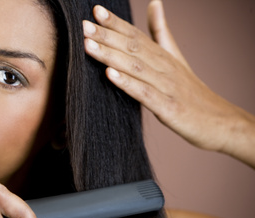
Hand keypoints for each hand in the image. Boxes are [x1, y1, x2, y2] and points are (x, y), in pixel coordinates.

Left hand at [83, 1, 254, 167]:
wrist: (219, 121)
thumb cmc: (191, 92)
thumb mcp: (176, 59)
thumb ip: (161, 33)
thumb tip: (154, 3)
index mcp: (163, 56)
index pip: (136, 35)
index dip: (115, 23)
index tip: (95, 11)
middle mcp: (164, 67)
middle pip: (132, 47)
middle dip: (106, 36)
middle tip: (83, 26)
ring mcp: (167, 86)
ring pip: (136, 67)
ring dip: (110, 55)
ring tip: (89, 45)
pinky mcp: (168, 107)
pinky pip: (145, 93)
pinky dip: (127, 83)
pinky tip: (110, 75)